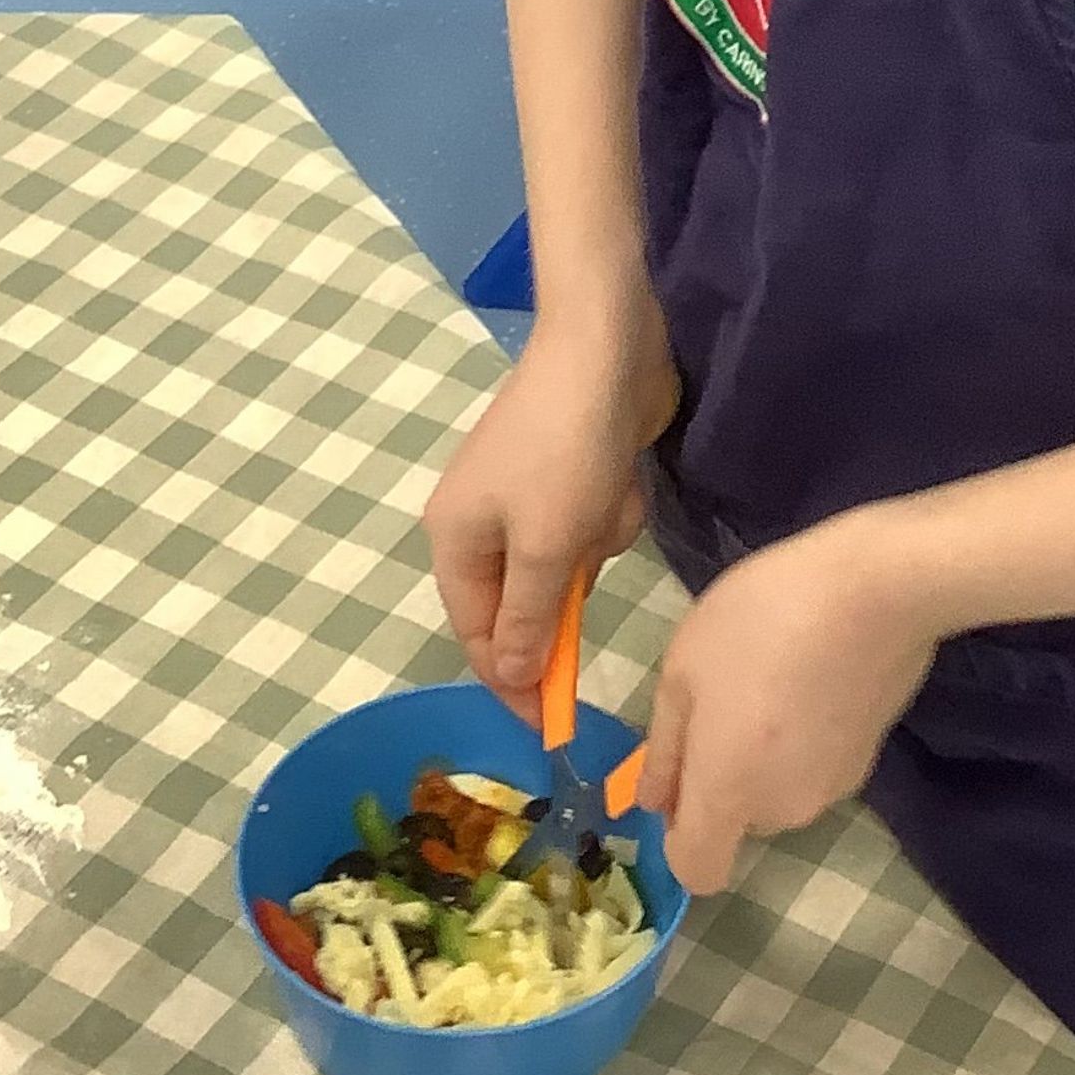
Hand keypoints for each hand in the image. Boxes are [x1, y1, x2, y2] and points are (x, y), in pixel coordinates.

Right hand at [426, 308, 679, 716]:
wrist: (605, 346)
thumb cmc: (567, 451)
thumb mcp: (547, 548)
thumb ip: (528, 620)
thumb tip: (508, 677)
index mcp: (454, 540)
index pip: (478, 636)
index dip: (513, 683)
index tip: (553, 727)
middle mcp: (478, 522)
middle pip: (519, 602)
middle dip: (564, 595)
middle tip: (595, 587)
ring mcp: (523, 496)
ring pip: (563, 565)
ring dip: (594, 547)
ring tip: (608, 500)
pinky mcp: (567, 475)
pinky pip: (588, 526)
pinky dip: (609, 515)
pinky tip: (620, 481)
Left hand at [638, 513, 938, 896]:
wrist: (875, 589)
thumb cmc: (758, 621)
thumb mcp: (683, 670)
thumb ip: (665, 749)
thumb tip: (654, 803)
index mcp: (729, 795)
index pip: (698, 871)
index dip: (677, 838)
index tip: (678, 779)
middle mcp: (784, 810)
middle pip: (739, 820)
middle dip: (723, 774)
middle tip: (723, 693)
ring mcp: (835, 787)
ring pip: (778, 788)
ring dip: (765, 752)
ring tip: (771, 673)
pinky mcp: (870, 758)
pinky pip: (816, 763)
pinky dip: (805, 736)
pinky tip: (813, 674)